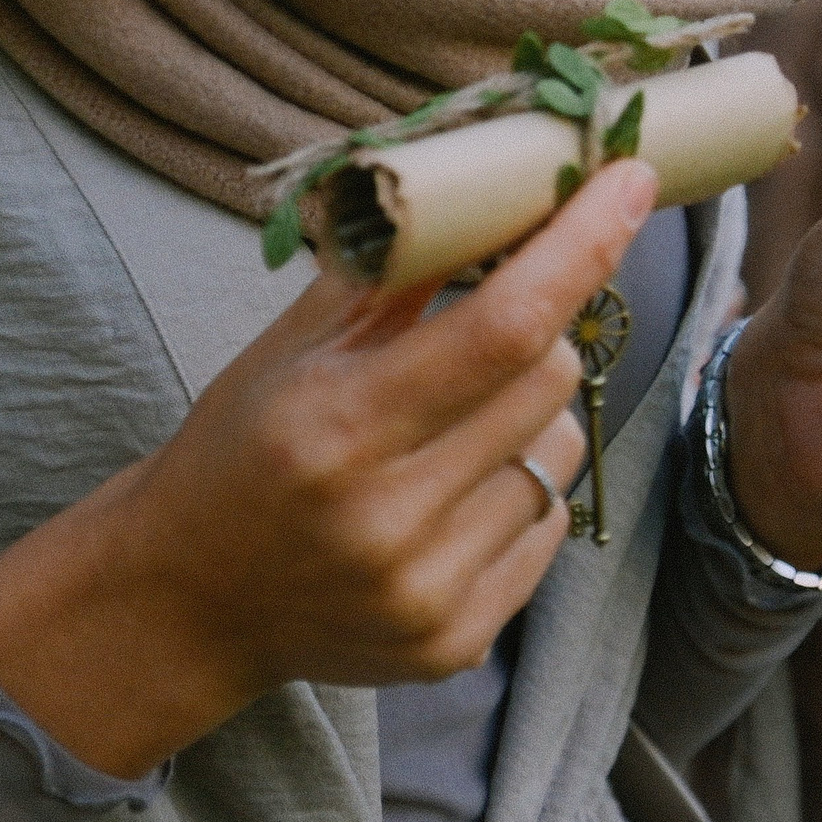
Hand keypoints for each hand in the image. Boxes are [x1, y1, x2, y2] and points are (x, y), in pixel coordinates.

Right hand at [0, 162, 658, 776]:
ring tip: (448, 432)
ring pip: (562, 452)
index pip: (503, 327)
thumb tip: (501, 190)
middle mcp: (388, 517)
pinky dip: (519, 490)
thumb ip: (395, 273)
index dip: (580, 247)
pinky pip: (549, 524)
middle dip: (541, 331)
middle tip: (488, 331)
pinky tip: (450, 497)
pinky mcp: (458, 640)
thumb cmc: (241, 451)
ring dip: (530, 419)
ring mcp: (428, 589)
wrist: (190, 603)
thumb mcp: (293, 348)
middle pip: (551, 379)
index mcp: (339, 426)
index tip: (631, 181)